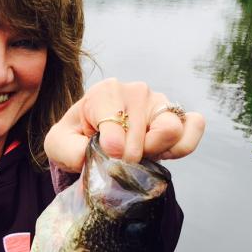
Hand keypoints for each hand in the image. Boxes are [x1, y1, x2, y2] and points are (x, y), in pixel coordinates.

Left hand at [44, 78, 204, 171]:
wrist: (91, 142)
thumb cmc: (74, 141)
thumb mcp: (57, 146)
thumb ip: (70, 150)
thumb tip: (105, 153)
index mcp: (104, 92)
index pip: (117, 122)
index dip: (112, 148)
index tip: (106, 155)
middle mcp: (135, 91)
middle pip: (144, 131)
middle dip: (132, 156)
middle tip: (119, 160)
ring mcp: (159, 101)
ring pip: (171, 129)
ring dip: (156, 151)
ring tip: (139, 155)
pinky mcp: (177, 115)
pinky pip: (194, 126)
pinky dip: (181, 145)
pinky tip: (160, 153)